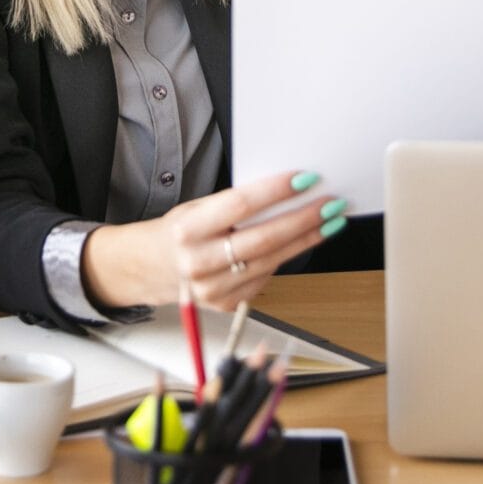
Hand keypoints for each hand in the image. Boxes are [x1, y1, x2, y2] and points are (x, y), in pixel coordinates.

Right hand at [80, 170, 344, 311]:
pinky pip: (265, 278)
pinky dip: (285, 258)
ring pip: (271, 261)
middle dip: (303, 219)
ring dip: (305, 240)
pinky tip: (300, 242)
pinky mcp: (225, 304)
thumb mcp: (196, 209)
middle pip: (263, 238)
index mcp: (188, 229)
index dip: (276, 191)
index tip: (305, 179)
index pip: (240, 205)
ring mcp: (212, 289)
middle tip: (330, 204)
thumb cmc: (179, 232)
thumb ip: (233, 205)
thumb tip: (285, 191)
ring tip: (328, 222)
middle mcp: (198, 262)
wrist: (152, 269)